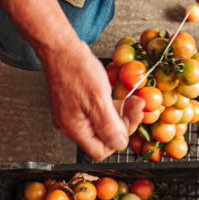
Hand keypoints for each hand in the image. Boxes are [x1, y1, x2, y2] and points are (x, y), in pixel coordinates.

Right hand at [39, 39, 144, 160]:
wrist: (61, 49)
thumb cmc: (76, 70)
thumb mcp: (98, 99)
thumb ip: (109, 126)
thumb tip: (119, 145)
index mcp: (75, 128)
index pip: (101, 150)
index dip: (118, 140)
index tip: (130, 121)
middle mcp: (72, 125)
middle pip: (104, 137)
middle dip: (124, 122)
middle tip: (137, 107)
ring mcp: (74, 115)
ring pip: (103, 123)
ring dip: (121, 113)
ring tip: (133, 99)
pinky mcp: (78, 104)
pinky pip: (98, 112)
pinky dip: (112, 106)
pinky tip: (121, 97)